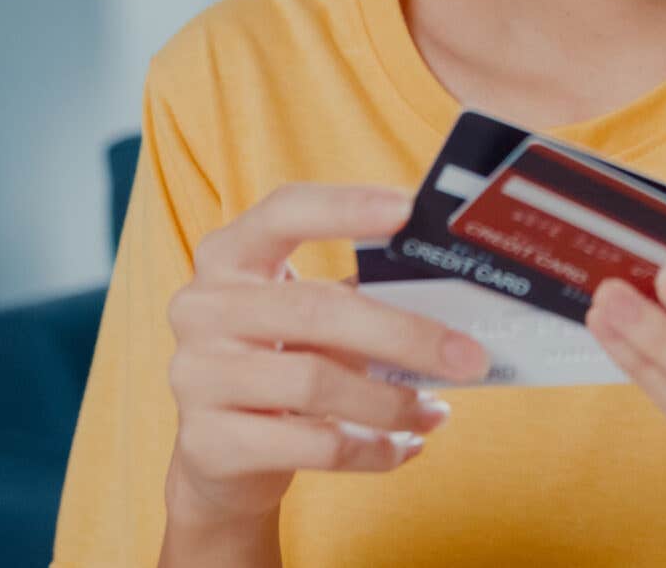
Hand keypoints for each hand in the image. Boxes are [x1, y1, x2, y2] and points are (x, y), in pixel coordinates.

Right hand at [160, 184, 490, 546]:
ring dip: (392, 401)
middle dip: (405, 334)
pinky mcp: (209, 443)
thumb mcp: (303, 320)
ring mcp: (197, 376)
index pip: (285, 213)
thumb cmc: (277, 364)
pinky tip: (402, 448)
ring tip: (434, 412)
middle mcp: (201, 308)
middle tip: (468, 357)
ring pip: (317, 382)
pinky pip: (313, 444)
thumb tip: (450, 292)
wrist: (214, 458)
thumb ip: (357, 295)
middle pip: (316, 309)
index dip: (345, 206)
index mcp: (228, 257)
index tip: (408, 209)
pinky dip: (372, 448)